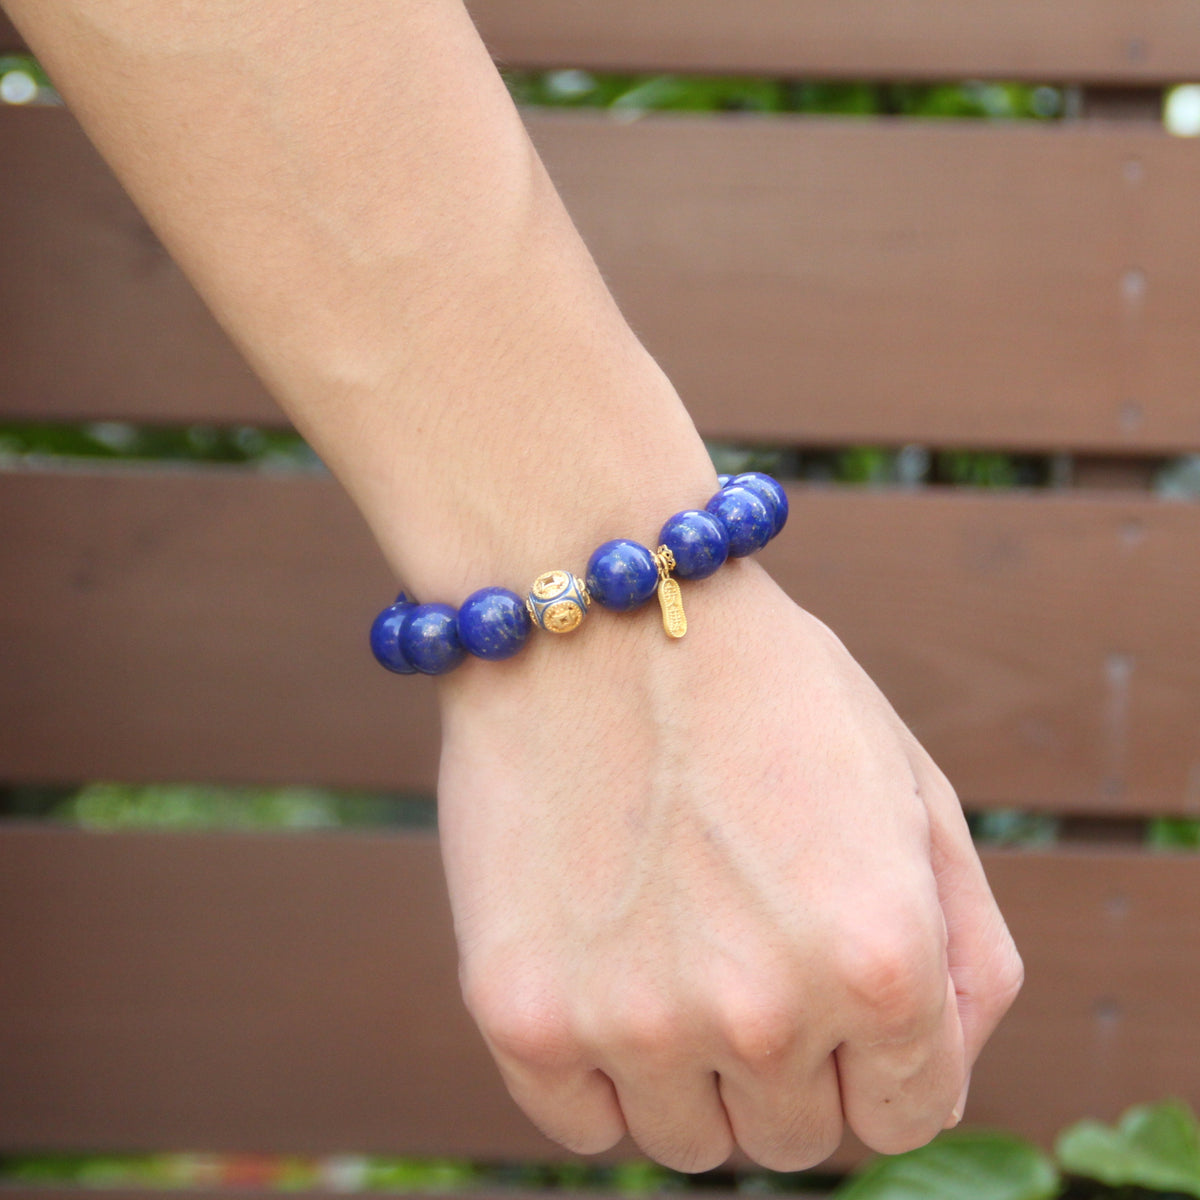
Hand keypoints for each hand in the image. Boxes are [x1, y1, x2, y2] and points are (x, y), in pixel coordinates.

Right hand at [436, 559, 1022, 1171]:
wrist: (599, 610)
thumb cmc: (761, 685)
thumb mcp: (912, 785)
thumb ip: (969, 944)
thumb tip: (943, 1057)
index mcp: (882, 959)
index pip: (907, 1117)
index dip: (878, 1063)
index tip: (835, 1006)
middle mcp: (767, 1016)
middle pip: (795, 1139)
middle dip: (789, 1064)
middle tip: (741, 950)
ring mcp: (637, 1025)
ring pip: (691, 1143)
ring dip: (692, 1072)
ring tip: (668, 947)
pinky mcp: (523, 1015)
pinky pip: (579, 1127)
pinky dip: (598, 1075)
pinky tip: (601, 974)